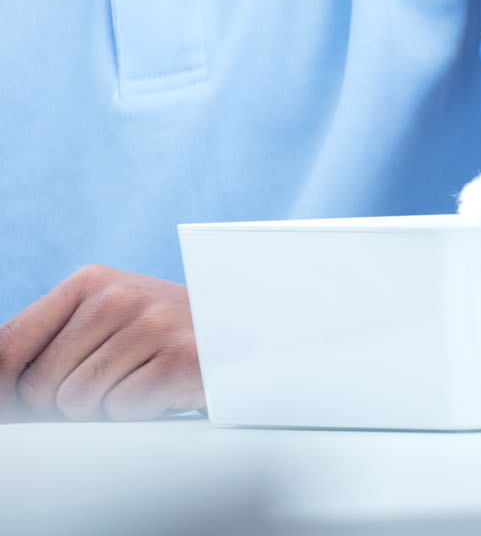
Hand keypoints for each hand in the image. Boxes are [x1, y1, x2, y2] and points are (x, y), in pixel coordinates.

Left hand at [0, 266, 204, 421]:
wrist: (243, 334)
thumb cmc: (160, 339)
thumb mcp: (100, 327)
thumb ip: (43, 349)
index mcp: (91, 282)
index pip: (6, 347)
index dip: (5, 390)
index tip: (22, 403)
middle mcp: (119, 296)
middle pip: (37, 384)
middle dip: (61, 402)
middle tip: (108, 385)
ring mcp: (152, 323)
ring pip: (75, 402)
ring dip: (102, 409)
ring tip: (138, 383)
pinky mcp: (179, 357)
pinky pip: (121, 411)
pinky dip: (138, 413)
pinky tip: (162, 390)